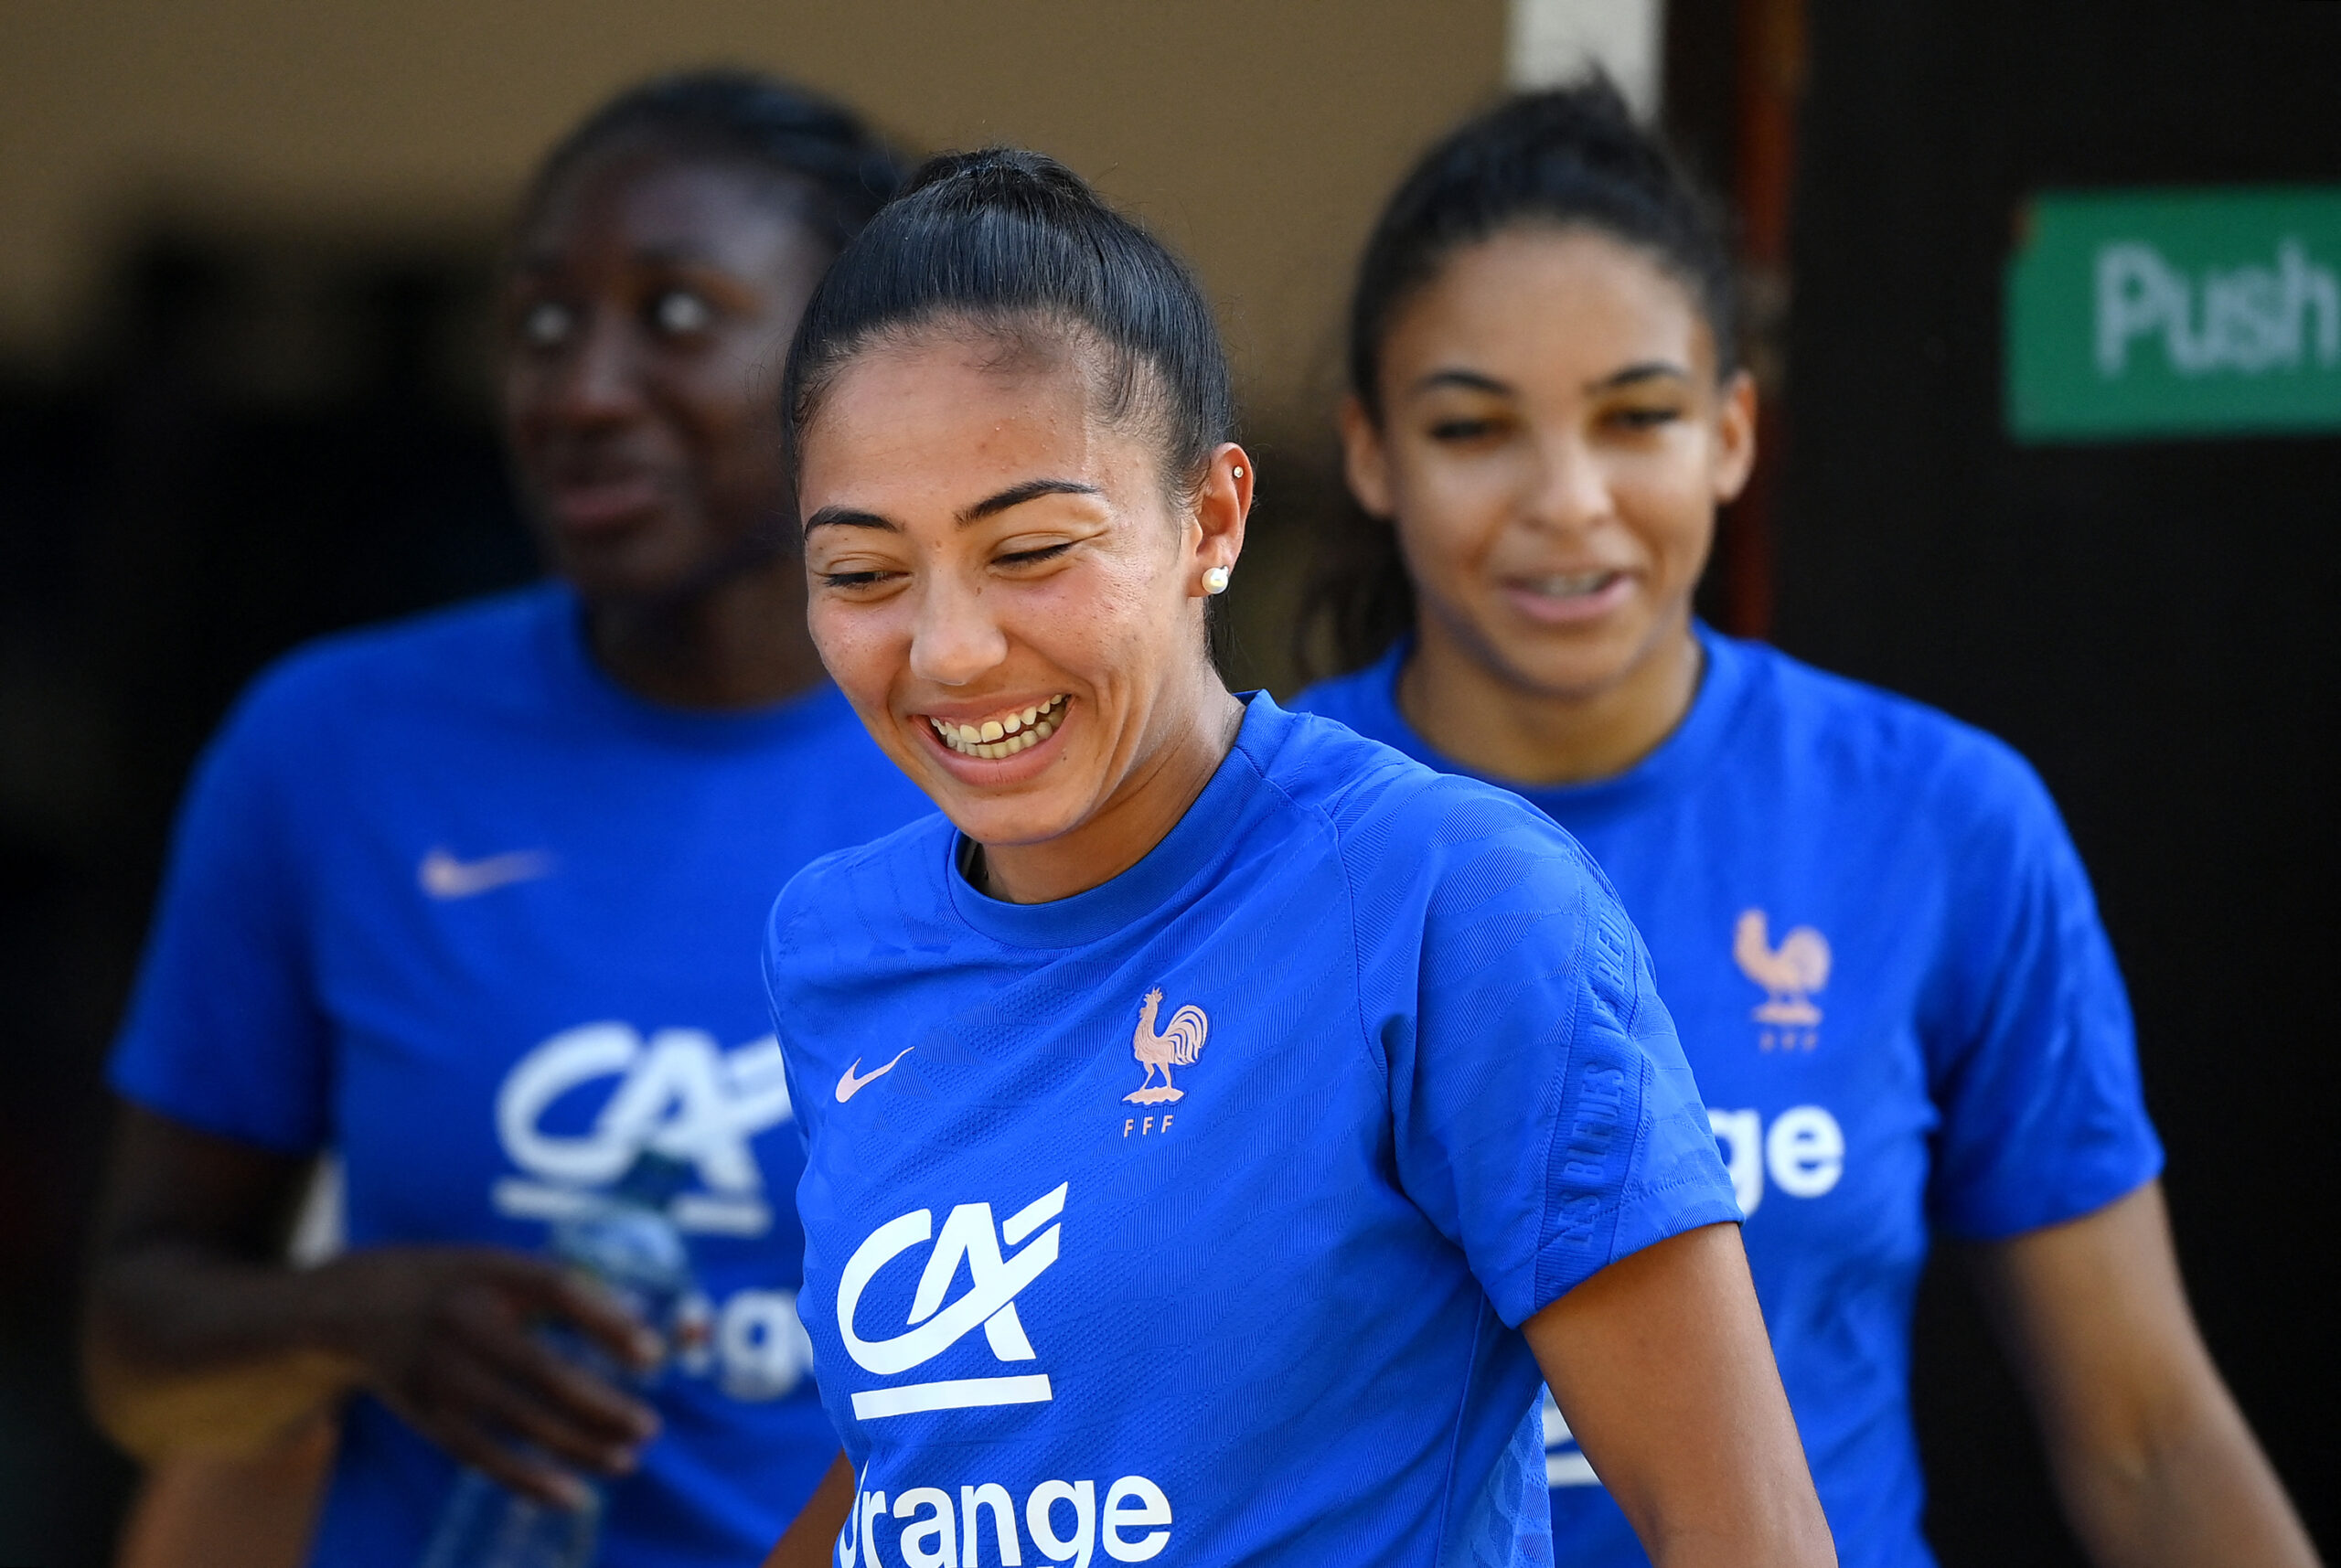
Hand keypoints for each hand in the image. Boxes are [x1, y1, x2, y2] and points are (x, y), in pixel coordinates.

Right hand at [310, 1246, 663, 1506]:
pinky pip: (480, 1455)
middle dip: (600, 1404)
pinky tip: (571, 1494)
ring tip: (626, 1460)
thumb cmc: (462, 1285)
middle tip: (649, 1427)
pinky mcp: (426, 1414)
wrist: (360, 1304)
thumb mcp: (503, 1268)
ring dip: (576, 1445)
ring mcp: (439, 1372)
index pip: (557, 1291)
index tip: (654, 1356)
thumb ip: (567, 1293)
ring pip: (515, 1419)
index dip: (607, 1322)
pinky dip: (527, 1478)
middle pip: (540, 1369)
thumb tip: (645, 1336)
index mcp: (491, 1271)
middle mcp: (461, 1321)